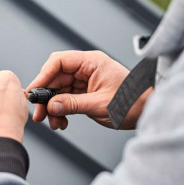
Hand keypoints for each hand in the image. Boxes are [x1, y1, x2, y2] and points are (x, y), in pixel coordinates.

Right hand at [27, 51, 149, 129]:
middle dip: (46, 97)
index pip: (59, 62)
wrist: (149, 111)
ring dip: (53, 107)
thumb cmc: (133, 103)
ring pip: (59, 90)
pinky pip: (66, 99)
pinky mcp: (86, 92)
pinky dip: (61, 110)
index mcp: (92, 62)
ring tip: (53, 123)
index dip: (43, 76)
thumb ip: (73, 104)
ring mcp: (86, 80)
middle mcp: (87, 68)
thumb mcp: (100, 105)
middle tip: (39, 114)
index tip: (34, 92)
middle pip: (56, 77)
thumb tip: (51, 105)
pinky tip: (62, 122)